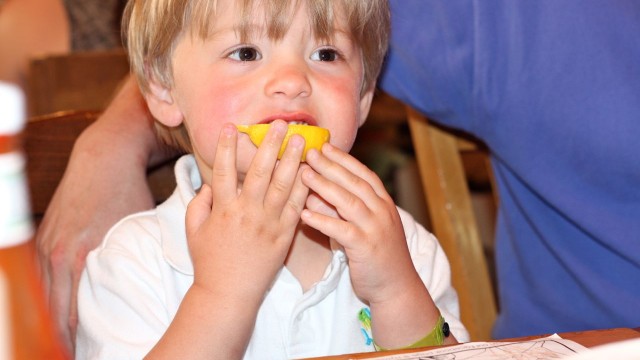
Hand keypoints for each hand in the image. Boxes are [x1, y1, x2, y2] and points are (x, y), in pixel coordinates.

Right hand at [35, 77, 164, 350]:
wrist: (105, 154)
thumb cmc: (129, 190)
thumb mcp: (138, 226)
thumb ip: (142, 253)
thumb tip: (162, 277)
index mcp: (81, 254)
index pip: (72, 310)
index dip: (78, 335)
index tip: (90, 351)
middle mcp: (58, 252)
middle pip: (54, 307)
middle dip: (64, 334)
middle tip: (79, 352)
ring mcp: (47, 243)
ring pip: (45, 293)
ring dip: (53, 316)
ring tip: (67, 340)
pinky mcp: (45, 235)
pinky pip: (42, 275)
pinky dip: (49, 294)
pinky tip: (57, 307)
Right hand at [150, 121, 309, 357]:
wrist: (229, 294)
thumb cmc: (209, 262)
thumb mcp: (194, 231)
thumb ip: (198, 205)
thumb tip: (208, 185)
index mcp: (223, 209)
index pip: (224, 170)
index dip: (227, 147)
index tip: (231, 126)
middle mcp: (247, 212)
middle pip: (260, 172)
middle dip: (270, 145)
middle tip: (280, 123)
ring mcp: (268, 223)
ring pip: (283, 186)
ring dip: (292, 160)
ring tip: (300, 140)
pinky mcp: (284, 235)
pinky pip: (296, 207)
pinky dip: (304, 188)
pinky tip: (310, 172)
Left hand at [301, 143, 442, 346]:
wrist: (396, 287)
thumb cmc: (378, 256)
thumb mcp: (367, 226)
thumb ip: (348, 209)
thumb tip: (319, 191)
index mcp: (383, 203)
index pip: (363, 174)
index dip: (343, 159)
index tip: (324, 146)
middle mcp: (382, 212)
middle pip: (353, 182)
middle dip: (330, 166)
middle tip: (310, 152)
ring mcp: (375, 229)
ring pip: (348, 201)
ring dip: (324, 187)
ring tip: (304, 175)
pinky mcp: (365, 247)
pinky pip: (340, 230)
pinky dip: (322, 220)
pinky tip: (305, 213)